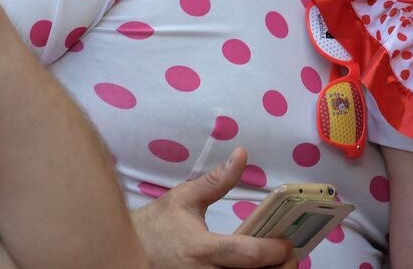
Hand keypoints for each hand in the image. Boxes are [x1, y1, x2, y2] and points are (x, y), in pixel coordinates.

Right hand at [131, 147, 295, 268]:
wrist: (122, 252)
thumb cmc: (155, 226)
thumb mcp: (184, 199)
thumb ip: (218, 180)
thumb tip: (242, 154)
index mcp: (201, 250)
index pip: (247, 255)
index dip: (273, 251)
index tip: (286, 243)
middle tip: (290, 256)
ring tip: (276, 262)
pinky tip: (255, 268)